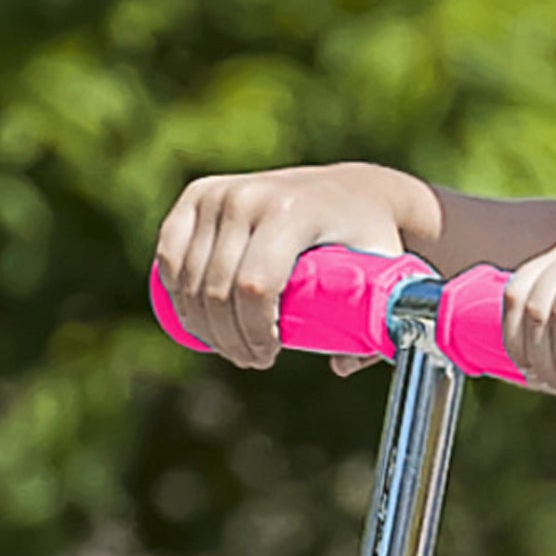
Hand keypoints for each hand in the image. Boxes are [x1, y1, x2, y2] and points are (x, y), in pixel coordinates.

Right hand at [150, 164, 431, 365]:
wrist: (354, 190)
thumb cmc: (370, 241)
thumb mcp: (385, 276)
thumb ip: (376, 325)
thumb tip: (339, 366)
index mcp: (293, 214)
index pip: (255, 288)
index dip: (253, 334)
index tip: (269, 356)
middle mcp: (251, 196)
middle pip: (219, 289)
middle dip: (229, 338)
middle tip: (250, 358)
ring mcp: (222, 192)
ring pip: (190, 277)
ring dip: (201, 323)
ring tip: (227, 343)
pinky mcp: (200, 193)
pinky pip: (170, 251)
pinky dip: (175, 288)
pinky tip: (192, 312)